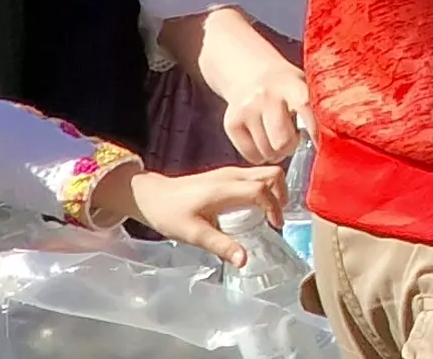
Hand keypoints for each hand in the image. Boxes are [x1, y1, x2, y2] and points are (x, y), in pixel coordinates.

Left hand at [100, 164, 283, 263]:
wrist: (150, 196)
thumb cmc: (169, 214)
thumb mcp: (194, 234)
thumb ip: (221, 246)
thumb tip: (244, 260)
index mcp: (225, 188)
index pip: (262, 190)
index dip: (274, 208)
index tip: (275, 226)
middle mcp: (231, 175)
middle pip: (272, 174)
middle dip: (282, 194)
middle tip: (276, 217)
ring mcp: (230, 172)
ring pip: (266, 172)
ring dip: (275, 191)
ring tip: (269, 214)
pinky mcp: (226, 174)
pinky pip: (256, 175)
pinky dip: (265, 188)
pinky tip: (255, 208)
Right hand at [191, 9, 309, 164]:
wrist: (251, 74)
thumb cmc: (287, 87)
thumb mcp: (305, 86)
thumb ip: (317, 108)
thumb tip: (334, 138)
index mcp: (292, 85)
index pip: (306, 108)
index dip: (316, 130)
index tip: (323, 145)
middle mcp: (266, 96)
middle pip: (282, 141)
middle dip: (291, 147)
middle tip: (293, 140)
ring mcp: (246, 110)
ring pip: (267, 151)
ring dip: (276, 152)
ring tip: (278, 137)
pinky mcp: (231, 123)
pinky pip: (251, 155)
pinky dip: (260, 155)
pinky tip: (264, 140)